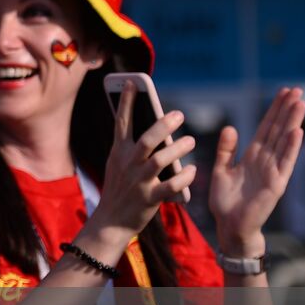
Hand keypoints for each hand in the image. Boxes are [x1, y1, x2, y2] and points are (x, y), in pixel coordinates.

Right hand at [92, 81, 196, 238]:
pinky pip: (170, 187)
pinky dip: (183, 178)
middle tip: (179, 115)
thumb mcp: (118, 164)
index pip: (121, 123)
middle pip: (145, 141)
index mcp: (118, 153)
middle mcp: (127, 165)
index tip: (132, 82)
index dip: (126, 102)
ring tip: (191, 141)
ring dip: (178, 150)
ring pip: (159, 162)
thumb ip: (131, 147)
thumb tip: (152, 126)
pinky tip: (192, 170)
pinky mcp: (149, 200)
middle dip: (162, 126)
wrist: (111, 221)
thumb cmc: (120, 188)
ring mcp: (138, 182)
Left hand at [209, 87, 304, 256]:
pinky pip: (285, 162)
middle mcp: (265, 160)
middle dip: (287, 110)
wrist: (230, 226)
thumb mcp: (221, 170)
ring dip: (292, 122)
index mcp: (252, 156)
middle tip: (297, 90)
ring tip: (300, 103)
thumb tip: (230, 127)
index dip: (274, 110)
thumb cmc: (227, 201)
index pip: (266, 127)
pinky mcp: (276, 184)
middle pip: (278, 130)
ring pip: (284, 142)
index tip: (283, 92)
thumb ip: (226, 150)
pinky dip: (291, 147)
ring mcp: (273, 171)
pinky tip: (297, 131)